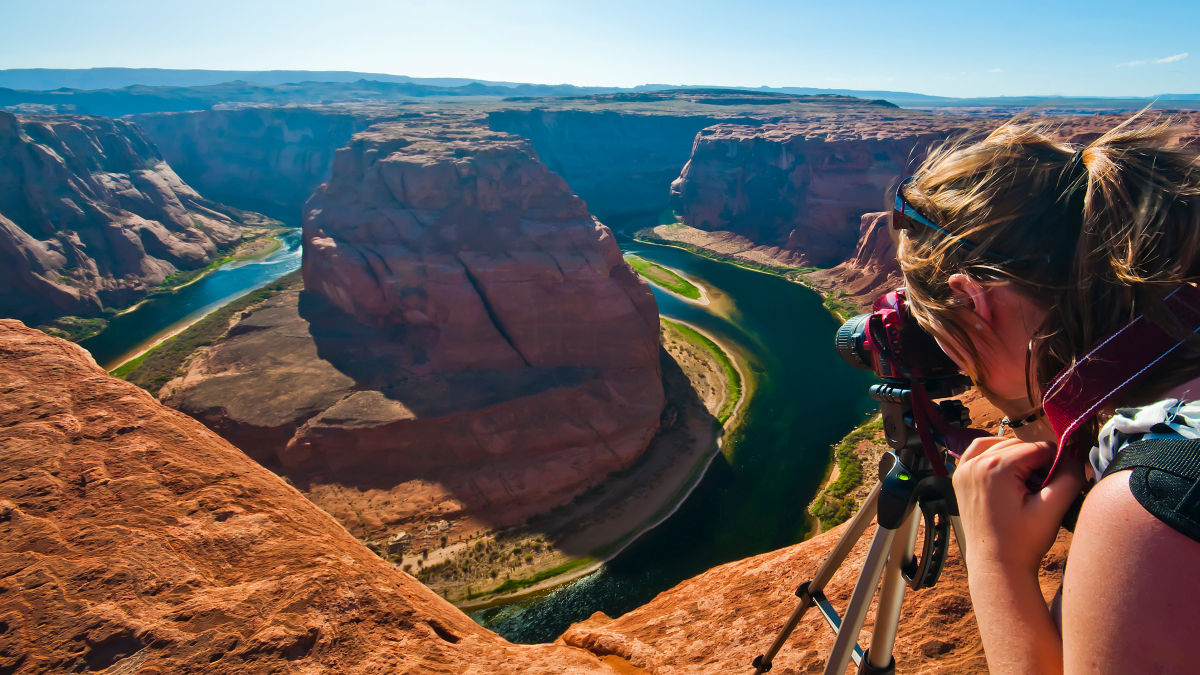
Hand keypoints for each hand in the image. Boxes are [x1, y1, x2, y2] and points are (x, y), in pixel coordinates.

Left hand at [953, 437, 1084, 575]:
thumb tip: (1076, 453)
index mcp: (996, 467)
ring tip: (1029, 481)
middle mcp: (975, 463)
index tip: (1059, 481)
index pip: (1039, 449)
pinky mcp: (960, 477)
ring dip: (1017, 456)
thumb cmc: (1024, 542)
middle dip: (1037, 461)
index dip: (1056, 462)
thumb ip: (1069, 477)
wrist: (997, 565)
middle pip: (1020, 446)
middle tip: (1045, 486)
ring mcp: (964, 470)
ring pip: (1000, 446)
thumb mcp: (1052, 509)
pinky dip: (995, 454)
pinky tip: (1009, 470)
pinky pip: (978, 451)